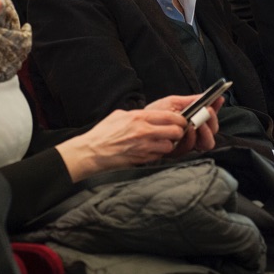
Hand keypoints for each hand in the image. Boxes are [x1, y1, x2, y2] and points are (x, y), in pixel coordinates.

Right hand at [55, 107, 191, 181]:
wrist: (92, 152)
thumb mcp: (119, 115)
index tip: (180, 120)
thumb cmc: (103, 133)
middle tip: (176, 132)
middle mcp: (144, 132)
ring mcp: (144, 147)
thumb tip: (148, 114)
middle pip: (176, 131)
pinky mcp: (142, 160)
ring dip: (170, 144)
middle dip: (178, 131)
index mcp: (139, 117)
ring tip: (164, 142)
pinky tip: (154, 150)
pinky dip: (160, 153)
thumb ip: (136, 114)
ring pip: (170, 145)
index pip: (170, 116)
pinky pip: (159, 156)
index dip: (179, 118)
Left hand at [146, 93, 220, 155]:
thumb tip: (212, 96)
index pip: (212, 119)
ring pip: (206, 143)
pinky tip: (187, 128)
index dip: (217, 111)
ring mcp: (187, 144)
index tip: (216, 101)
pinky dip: (191, 137)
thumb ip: (192, 100)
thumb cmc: (156, 113)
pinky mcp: (178, 152)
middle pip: (213, 133)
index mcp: (195, 122)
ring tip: (196, 120)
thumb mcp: (174, 102)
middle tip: (206, 112)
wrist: (139, 124)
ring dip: (204, 130)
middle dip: (211, 121)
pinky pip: (191, 147)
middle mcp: (194, 135)